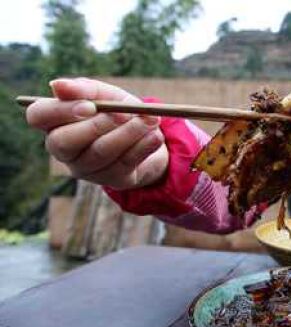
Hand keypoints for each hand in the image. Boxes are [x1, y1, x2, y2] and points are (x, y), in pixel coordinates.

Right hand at [26, 78, 168, 189]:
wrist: (147, 134)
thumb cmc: (117, 110)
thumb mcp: (106, 94)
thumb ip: (85, 89)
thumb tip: (57, 85)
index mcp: (54, 122)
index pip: (38, 116)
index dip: (60, 111)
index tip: (90, 106)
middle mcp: (63, 148)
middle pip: (65, 142)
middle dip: (97, 126)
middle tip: (125, 113)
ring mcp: (85, 168)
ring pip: (99, 153)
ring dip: (128, 134)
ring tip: (150, 120)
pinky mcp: (111, 179)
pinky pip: (123, 164)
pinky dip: (142, 147)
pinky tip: (155, 136)